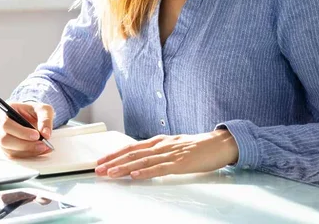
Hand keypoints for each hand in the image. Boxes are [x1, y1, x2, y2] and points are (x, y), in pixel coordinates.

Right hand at [0, 101, 54, 158]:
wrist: (32, 118)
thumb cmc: (35, 112)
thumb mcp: (43, 109)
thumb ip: (45, 119)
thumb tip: (46, 134)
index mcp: (5, 111)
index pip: (7, 124)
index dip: (21, 132)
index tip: (36, 135)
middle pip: (5, 140)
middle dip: (25, 144)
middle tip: (42, 144)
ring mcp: (0, 139)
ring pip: (9, 150)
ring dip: (28, 151)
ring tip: (43, 147)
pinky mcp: (5, 149)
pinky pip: (14, 156)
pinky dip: (28, 155)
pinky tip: (39, 151)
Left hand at [95, 130, 238, 179]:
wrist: (220, 143)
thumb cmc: (198, 146)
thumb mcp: (174, 146)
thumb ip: (159, 151)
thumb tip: (143, 158)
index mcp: (159, 141)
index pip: (132, 147)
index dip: (115, 154)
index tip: (101, 161)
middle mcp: (162, 145)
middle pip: (133, 153)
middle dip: (114, 161)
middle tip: (98, 169)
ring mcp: (171, 153)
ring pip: (143, 161)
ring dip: (125, 167)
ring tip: (111, 173)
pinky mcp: (181, 163)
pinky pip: (161, 168)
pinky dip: (147, 172)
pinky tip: (136, 176)